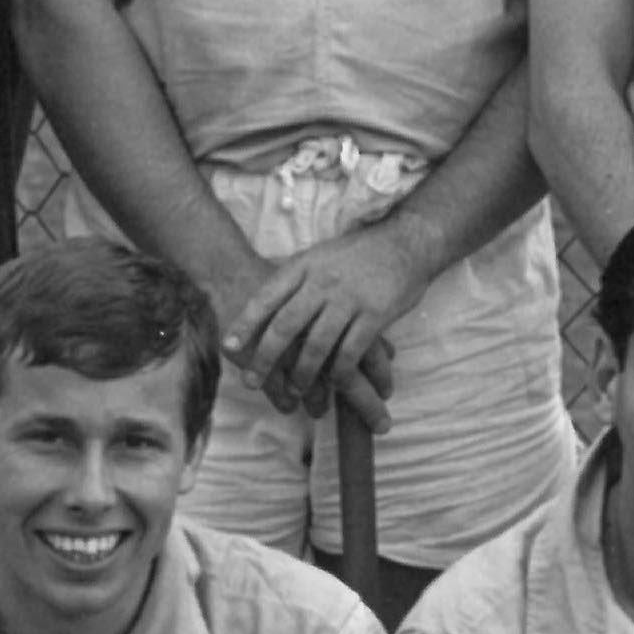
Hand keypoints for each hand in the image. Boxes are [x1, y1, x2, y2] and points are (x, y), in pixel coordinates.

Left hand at [232, 227, 430, 422]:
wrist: (405, 243)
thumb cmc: (355, 256)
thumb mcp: (317, 258)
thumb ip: (293, 281)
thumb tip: (262, 310)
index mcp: (303, 266)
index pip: (266, 297)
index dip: (246, 324)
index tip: (228, 347)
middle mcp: (322, 282)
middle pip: (285, 325)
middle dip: (265, 357)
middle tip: (251, 381)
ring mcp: (348, 298)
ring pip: (316, 344)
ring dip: (303, 374)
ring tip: (294, 391)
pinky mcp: (375, 315)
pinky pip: (350, 352)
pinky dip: (339, 373)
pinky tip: (335, 386)